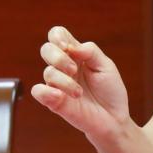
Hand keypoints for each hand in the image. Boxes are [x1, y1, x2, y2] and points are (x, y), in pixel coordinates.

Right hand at [32, 26, 131, 140]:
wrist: (114, 118)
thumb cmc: (110, 91)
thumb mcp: (106, 66)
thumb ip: (91, 52)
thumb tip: (72, 46)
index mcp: (76, 55)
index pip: (57, 35)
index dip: (58, 36)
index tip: (68, 47)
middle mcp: (63, 67)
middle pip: (46, 49)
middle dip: (59, 57)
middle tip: (74, 69)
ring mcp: (57, 84)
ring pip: (48, 72)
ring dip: (65, 81)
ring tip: (79, 93)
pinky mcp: (53, 101)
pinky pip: (38, 91)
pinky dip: (46, 92)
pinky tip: (61, 96)